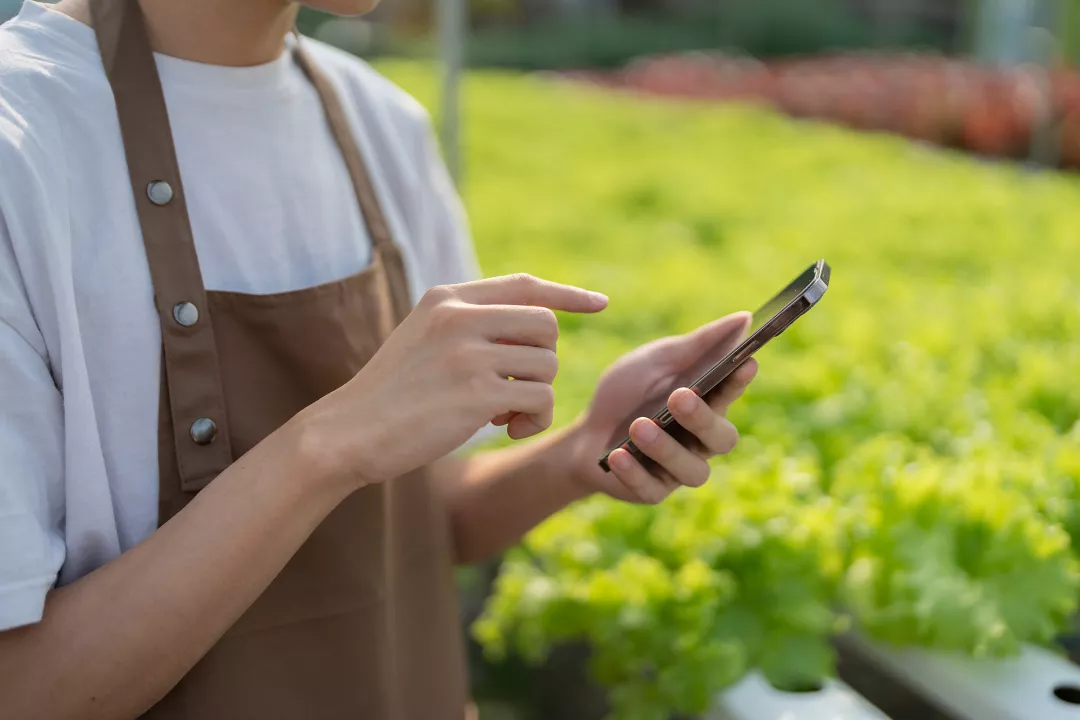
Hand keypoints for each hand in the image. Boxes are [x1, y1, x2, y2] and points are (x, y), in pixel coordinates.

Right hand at [295, 274, 606, 488]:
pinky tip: (505, 430)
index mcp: (446, 298)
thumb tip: (539, 329)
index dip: (567, 295)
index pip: (524, 285)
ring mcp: (468, 353)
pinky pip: (540, 399)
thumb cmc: (390, 395)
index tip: (600, 304)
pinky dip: (534, 420)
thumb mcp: (423, 339)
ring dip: (538, 396)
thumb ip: (470, 326)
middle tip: (516, 388)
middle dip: (543, 361)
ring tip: (505, 415)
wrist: (347, 433)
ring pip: (548, 364)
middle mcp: (459, 316)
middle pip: (546, 326)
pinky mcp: (477, 394)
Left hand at [569, 312, 756, 503]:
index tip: (745, 363)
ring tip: (638, 426)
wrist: (583, 433)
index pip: (731, 393)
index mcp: (706, 404)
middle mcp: (700, 441)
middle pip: (722, 438)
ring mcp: (678, 469)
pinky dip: (634, 471)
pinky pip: (652, 489)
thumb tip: (744, 317)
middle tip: (678, 397)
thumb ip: (697, 345)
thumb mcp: (655, 361)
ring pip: (692, 470)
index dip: (739, 381)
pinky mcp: (652, 491)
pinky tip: (617, 455)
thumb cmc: (626, 393)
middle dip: (702, 418)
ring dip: (665, 447)